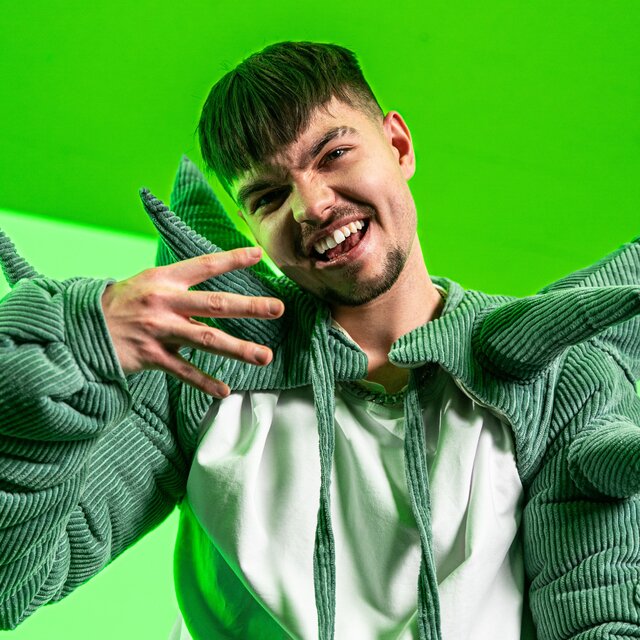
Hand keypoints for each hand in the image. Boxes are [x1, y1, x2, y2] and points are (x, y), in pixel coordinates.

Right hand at [100, 246, 283, 397]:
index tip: (258, 255)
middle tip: (277, 309)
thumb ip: (180, 286)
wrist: (81, 326)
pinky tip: (224, 390)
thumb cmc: (122, 303)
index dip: (231, 259)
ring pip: (205, 339)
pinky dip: (204, 381)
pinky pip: (183, 371)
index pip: (204, 266)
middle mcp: (164, 302)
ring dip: (238, 349)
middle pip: (214, 303)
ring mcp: (159, 330)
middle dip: (249, 306)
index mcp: (164, 279)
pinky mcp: (150, 356)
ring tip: (265, 356)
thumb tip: (216, 289)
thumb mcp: (148, 283)